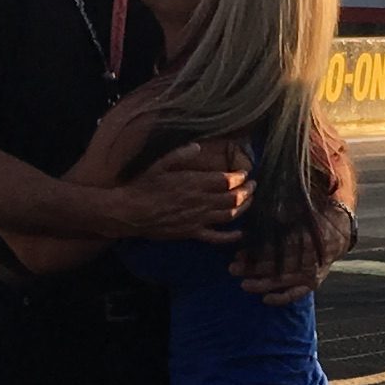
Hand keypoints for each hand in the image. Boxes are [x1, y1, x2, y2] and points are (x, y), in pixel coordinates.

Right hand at [111, 137, 246, 244]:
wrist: (130, 212)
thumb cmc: (143, 186)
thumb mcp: (159, 163)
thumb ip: (180, 154)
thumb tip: (198, 147)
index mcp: (194, 182)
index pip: (227, 180)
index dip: (240, 177)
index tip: (245, 173)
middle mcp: (200, 202)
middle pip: (233, 197)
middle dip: (248, 191)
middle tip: (254, 185)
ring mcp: (198, 219)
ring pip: (229, 215)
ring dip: (244, 208)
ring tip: (251, 201)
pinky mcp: (192, 233)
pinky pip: (216, 237)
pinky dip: (231, 236)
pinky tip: (241, 234)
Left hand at [232, 208, 342, 304]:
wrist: (335, 237)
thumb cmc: (310, 224)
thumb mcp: (298, 214)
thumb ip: (283, 215)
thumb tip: (267, 215)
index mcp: (302, 237)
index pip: (274, 248)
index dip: (254, 252)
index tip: (238, 254)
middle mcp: (307, 257)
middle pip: (275, 265)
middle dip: (252, 268)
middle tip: (233, 268)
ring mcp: (310, 272)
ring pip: (282, 281)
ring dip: (261, 284)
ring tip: (244, 284)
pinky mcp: (313, 283)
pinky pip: (296, 294)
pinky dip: (281, 298)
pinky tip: (265, 299)